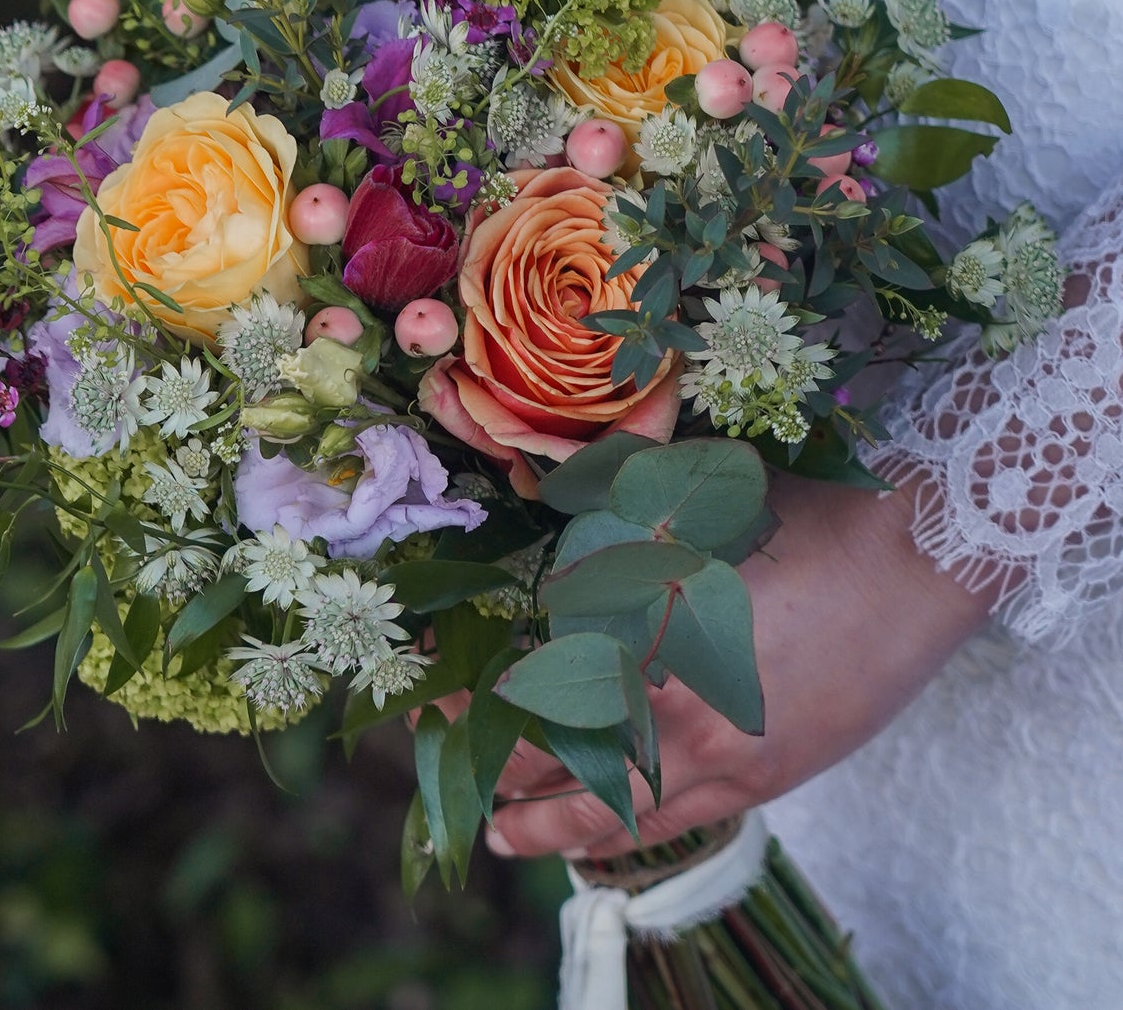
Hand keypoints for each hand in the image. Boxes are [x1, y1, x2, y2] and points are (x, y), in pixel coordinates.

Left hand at [487, 472, 992, 858]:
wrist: (914, 561)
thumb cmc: (798, 520)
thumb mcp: (688, 512)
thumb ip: (615, 538)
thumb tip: (545, 538)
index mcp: (650, 636)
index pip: (541, 684)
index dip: (483, 696)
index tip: (438, 692)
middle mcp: (682, 708)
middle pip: (567, 755)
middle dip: (501, 764)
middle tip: (450, 769)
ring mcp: (729, 753)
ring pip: (621, 806)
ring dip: (553, 823)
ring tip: (501, 834)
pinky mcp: (771, 775)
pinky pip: (683, 818)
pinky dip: (631, 829)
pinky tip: (600, 840)